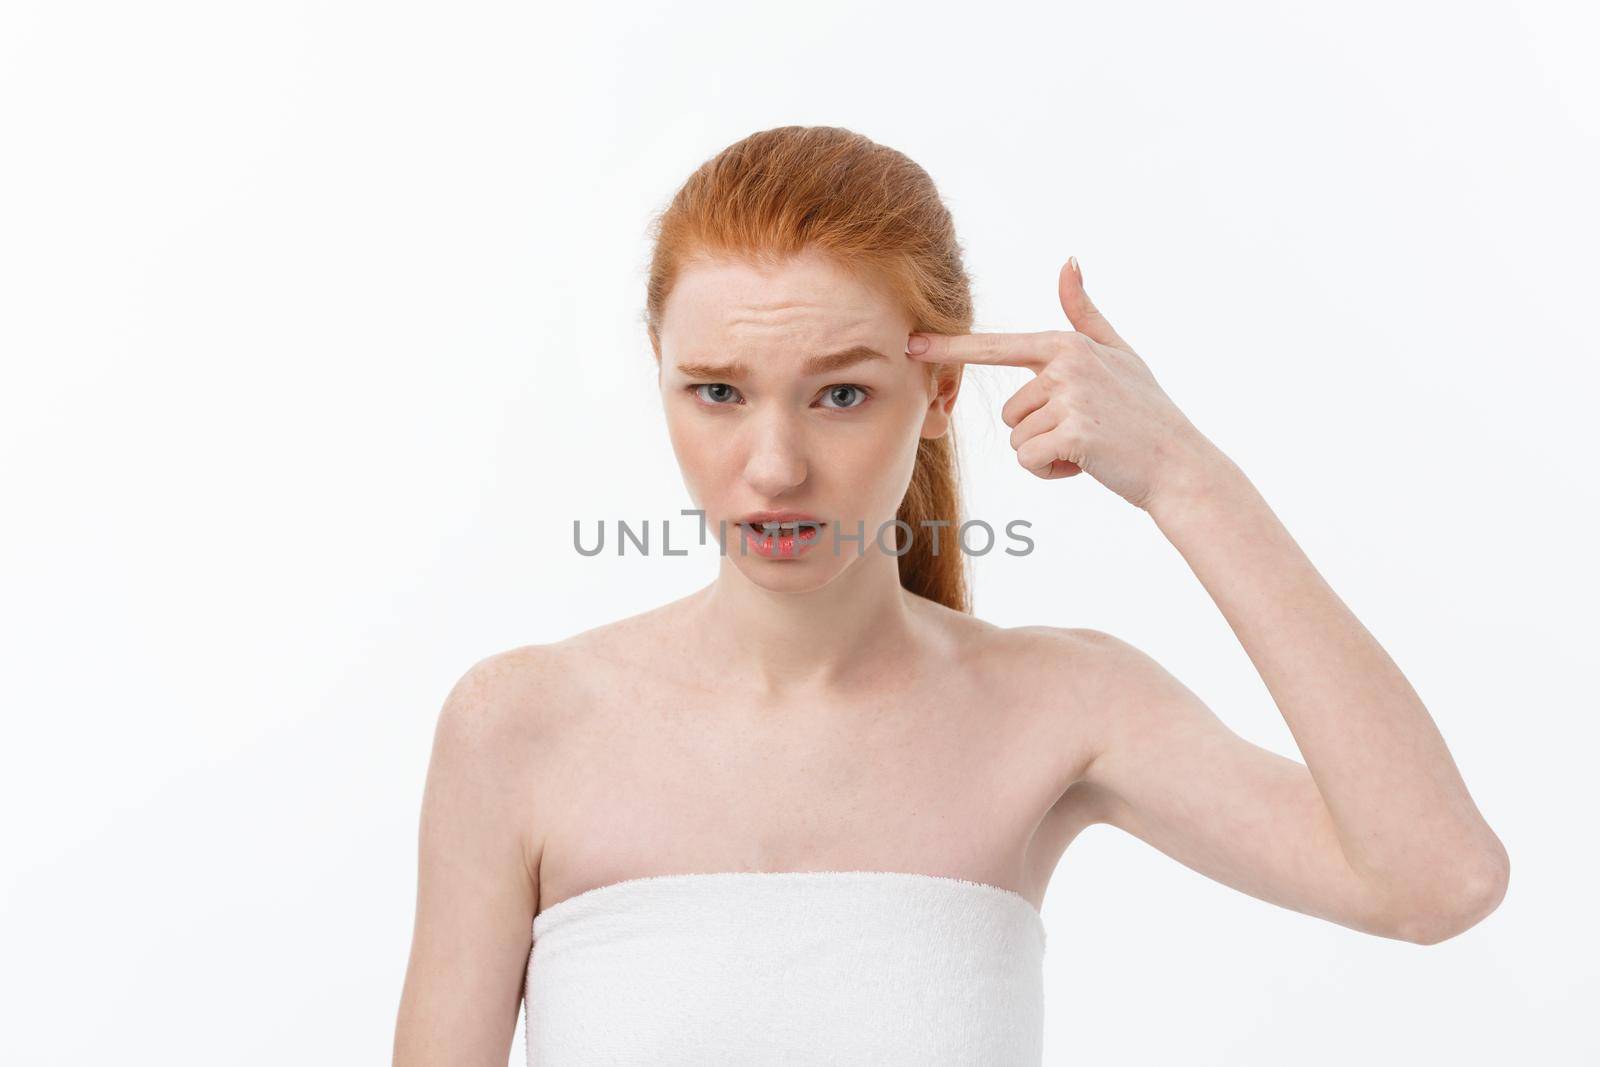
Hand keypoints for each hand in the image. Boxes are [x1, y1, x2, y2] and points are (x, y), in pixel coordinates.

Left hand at [906, 257, 1217, 511]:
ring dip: (1047, 453)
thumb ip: (1084, 313)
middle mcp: (1065, 365)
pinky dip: (1051, 471)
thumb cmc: (1146, 411)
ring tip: (1090, 446)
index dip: (951, 349)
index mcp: (1067, 346)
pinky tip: (1087, 463)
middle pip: (1011, 411)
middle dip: (1041, 431)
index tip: (910, 345)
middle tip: (1088, 432)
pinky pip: (1028, 460)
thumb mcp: (1118, 353)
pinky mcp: (1073, 432)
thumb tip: (1068, 261)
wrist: (1178, 464)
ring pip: (1018, 439)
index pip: (997, 348)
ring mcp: (1070, 398)